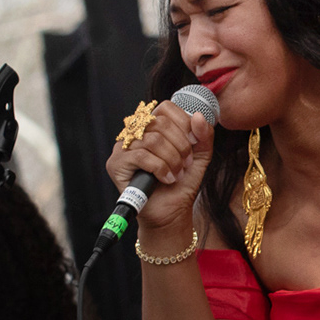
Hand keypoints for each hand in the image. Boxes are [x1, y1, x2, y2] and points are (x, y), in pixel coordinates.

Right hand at [104, 98, 215, 232]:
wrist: (172, 211)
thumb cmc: (182, 182)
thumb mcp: (200, 155)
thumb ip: (203, 135)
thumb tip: (197, 115)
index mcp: (153, 126)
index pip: (165, 108)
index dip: (183, 123)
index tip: (194, 142)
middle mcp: (135, 133)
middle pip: (160, 123)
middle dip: (181, 145)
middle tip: (186, 164)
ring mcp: (123, 147)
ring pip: (152, 140)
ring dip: (172, 160)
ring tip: (177, 173)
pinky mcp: (116, 164)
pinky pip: (141, 156)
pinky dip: (160, 168)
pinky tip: (167, 179)